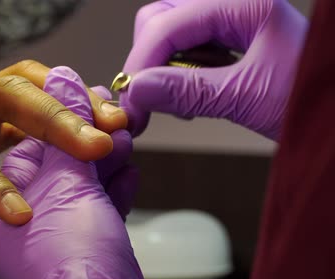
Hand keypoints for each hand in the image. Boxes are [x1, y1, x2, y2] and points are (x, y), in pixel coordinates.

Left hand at [0, 67, 163, 278]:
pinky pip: (98, 215)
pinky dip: (115, 192)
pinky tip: (129, 174)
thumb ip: (63, 132)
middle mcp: (22, 232)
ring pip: (82, 191)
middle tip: (115, 120)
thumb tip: (61, 81)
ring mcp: (55, 246)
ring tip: (126, 142)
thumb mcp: (67, 184)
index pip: (28, 153)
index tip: (90, 104)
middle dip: (89, 142)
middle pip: (57, 171)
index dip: (62, 122)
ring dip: (107, 163)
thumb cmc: (75, 259)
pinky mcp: (86, 256)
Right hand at [121, 0, 307, 139]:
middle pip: (161, 19)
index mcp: (243, 4)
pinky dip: (176, 74)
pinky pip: (186, 50)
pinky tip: (188, 98)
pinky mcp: (230, 42)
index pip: (168, 23)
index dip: (142, 62)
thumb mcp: (247, 96)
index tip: (130, 100)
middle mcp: (233, 5)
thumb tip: (137, 90)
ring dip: (160, 68)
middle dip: (148, 59)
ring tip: (176, 101)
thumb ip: (187, 91)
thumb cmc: (314, 100)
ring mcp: (230, 22)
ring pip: (169, 33)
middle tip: (146, 100)